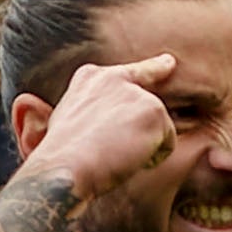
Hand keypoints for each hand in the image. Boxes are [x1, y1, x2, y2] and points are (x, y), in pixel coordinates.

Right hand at [24, 53, 180, 200]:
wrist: (66, 169)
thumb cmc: (63, 158)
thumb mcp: (67, 123)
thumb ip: (91, 111)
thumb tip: (95, 121)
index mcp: (89, 78)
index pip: (126, 73)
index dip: (151, 69)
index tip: (168, 62)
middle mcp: (114, 77)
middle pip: (148, 100)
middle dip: (154, 109)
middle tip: (167, 72)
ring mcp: (135, 93)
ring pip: (156, 127)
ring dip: (143, 148)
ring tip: (115, 158)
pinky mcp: (154, 110)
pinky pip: (167, 143)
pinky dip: (153, 159)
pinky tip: (129, 161)